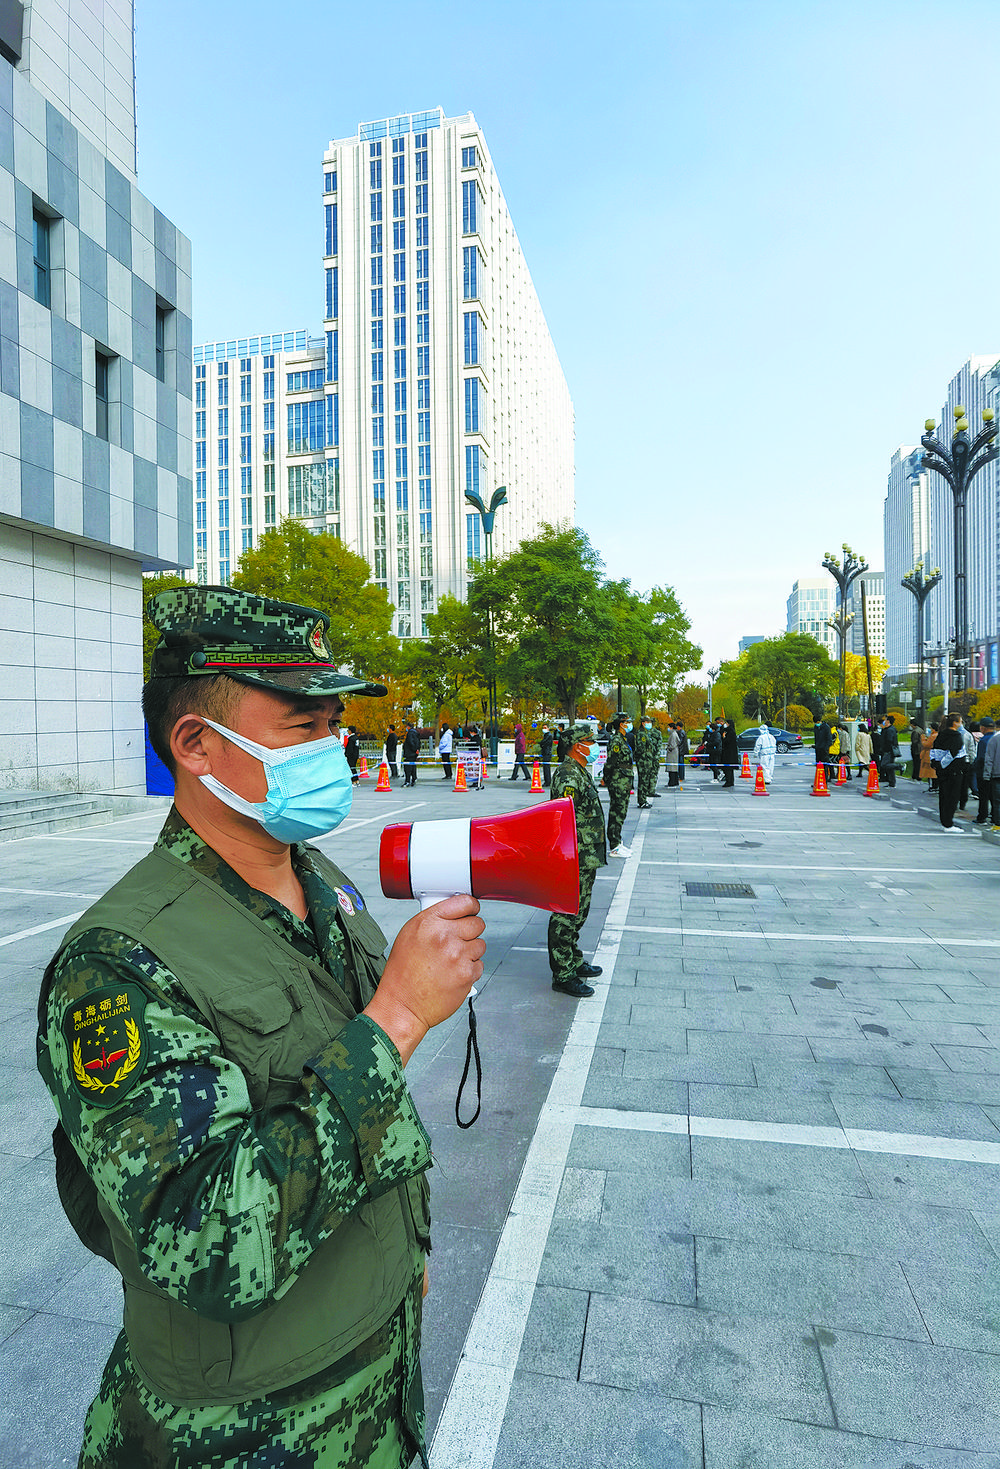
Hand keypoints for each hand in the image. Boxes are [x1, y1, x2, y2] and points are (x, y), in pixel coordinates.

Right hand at [364, 895, 485, 1063]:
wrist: (402, 1006)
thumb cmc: (402, 974)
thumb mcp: (409, 936)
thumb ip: (434, 921)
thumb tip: (455, 914)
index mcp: (428, 922)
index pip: (464, 902)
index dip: (470, 907)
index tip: (471, 911)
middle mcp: (444, 936)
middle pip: (477, 923)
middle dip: (470, 932)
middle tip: (458, 942)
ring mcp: (458, 955)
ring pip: (480, 944)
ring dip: (470, 952)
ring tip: (450, 962)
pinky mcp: (467, 974)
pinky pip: (479, 964)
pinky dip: (469, 969)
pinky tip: (453, 974)